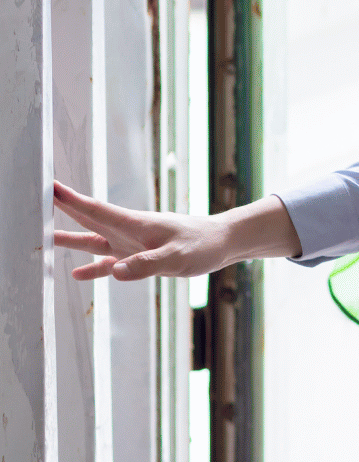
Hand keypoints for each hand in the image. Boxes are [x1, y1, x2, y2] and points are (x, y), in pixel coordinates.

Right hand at [53, 181, 300, 280]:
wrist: (223, 243)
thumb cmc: (203, 245)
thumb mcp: (177, 258)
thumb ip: (146, 265)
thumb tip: (115, 272)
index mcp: (134, 225)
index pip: (94, 210)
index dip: (69, 200)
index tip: (46, 186)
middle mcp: (128, 232)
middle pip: (87, 220)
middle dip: (61, 211)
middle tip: (33, 203)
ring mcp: (132, 244)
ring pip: (93, 240)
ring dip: (69, 239)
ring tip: (42, 239)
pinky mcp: (141, 258)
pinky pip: (110, 263)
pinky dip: (93, 268)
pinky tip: (76, 274)